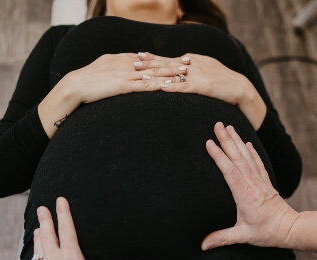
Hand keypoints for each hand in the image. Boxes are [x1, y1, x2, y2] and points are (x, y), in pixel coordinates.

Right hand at [71, 52, 185, 103]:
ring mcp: (126, 74)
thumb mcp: (105, 66)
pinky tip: (168, 86)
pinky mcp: (123, 86)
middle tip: (188, 63)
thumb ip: (118, 65)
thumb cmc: (88, 78)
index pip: (148, 58)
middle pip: (154, 63)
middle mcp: (127, 64)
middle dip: (172, 63)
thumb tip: (129, 66)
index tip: (176, 59)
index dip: (163, 59)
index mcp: (123, 59)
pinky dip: (157, 85)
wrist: (76, 84)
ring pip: (152, 73)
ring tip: (184, 73)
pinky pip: (144, 86)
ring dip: (169, 73)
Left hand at [137, 52, 265, 129]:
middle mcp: (192, 65)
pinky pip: (184, 87)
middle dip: (149, 65)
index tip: (139, 57)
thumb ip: (193, 64)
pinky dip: (172, 87)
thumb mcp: (207, 68)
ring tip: (140, 76)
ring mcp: (197, 75)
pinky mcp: (202, 86)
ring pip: (172, 75)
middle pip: (166, 64)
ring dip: (156, 75)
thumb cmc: (223, 80)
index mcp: (192, 61)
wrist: (240, 88)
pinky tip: (161, 88)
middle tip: (133, 64)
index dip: (153, 58)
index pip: (168, 58)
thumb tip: (181, 61)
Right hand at [201, 122, 298, 249]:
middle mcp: (252, 184)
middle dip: (227, 139)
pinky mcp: (265, 182)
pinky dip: (251, 151)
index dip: (219, 156)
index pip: (229, 170)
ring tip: (229, 127)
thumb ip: (222, 238)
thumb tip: (202, 245)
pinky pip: (257, 162)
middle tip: (217, 124)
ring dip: (237, 140)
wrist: (290, 229)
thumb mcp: (243, 236)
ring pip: (247, 156)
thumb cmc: (267, 232)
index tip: (209, 143)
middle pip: (238, 157)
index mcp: (244, 195)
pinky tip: (247, 143)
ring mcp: (260, 181)